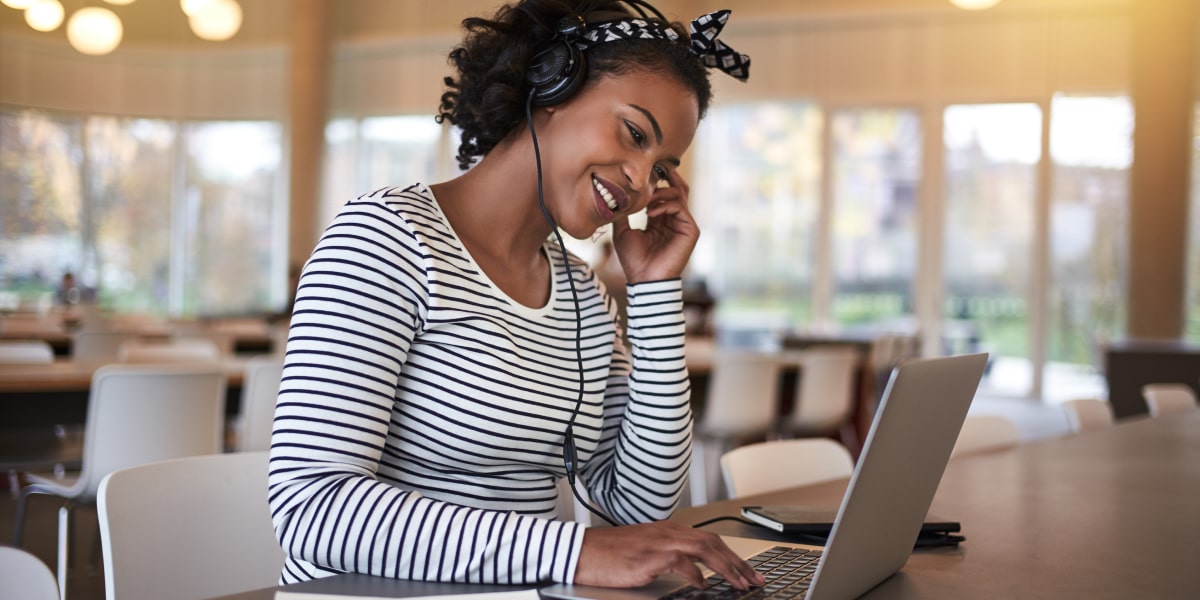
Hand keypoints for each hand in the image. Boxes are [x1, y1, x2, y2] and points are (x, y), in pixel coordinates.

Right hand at [573, 521, 764, 589]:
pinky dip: (696, 573)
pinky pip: (682, 562)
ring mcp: (660, 542)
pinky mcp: (651, 556)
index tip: (747, 571)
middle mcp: (668, 532)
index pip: (709, 539)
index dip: (732, 555)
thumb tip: (694, 572)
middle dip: (738, 562)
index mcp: (668, 530)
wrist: (582, 552)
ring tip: (740, 584)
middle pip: (713, 543)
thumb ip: (670, 556)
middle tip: (754, 579)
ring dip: (726, 568)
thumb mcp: (645, 551)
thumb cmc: (609, 554)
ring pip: (704, 550)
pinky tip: (703, 585)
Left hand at [611, 170, 698, 283]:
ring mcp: (684, 224)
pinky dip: (665, 205)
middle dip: (665, 176)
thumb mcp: (623, 231)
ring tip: (646, 201)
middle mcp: (675, 219)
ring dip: (661, 192)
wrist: (644, 279)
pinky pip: (681, 207)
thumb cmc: (633, 259)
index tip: (643, 171)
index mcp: (661, 219)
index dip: (656, 180)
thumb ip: (624, 213)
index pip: (664, 192)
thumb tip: (616, 194)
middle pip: (677, 188)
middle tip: (652, 169)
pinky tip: (650, 213)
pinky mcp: (691, 230)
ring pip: (679, 194)